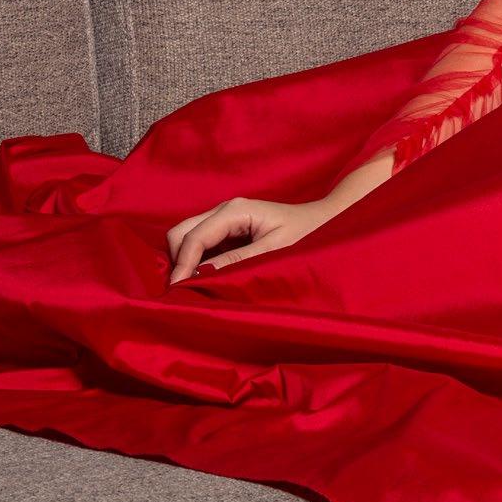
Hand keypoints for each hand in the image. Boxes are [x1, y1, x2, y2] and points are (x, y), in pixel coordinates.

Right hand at [166, 195, 338, 282]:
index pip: (196, 235)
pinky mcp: (228, 230)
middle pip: (183, 230)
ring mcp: (225, 218)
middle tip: (180, 291)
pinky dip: (195, 260)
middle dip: (177, 259)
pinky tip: (202, 280)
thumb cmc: (307, 235)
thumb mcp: (275, 252)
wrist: (325, 222)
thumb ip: (238, 262)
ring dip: (185, 260)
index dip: (183, 263)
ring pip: (188, 235)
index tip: (176, 291)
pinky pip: (202, 243)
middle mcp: (225, 210)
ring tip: (189, 289)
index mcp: (235, 210)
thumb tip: (201, 275)